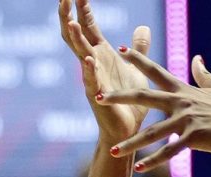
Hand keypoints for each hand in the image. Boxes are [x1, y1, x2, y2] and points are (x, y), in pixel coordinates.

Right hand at [58, 0, 151, 142]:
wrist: (129, 129)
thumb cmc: (130, 100)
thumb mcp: (136, 69)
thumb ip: (138, 49)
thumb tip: (143, 28)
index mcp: (102, 54)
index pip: (88, 26)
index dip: (83, 8)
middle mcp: (93, 63)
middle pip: (75, 35)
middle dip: (68, 16)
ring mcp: (92, 78)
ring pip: (79, 54)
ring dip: (74, 38)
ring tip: (69, 21)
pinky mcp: (98, 95)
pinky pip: (91, 81)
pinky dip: (89, 69)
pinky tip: (88, 59)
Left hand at [99, 51, 210, 170]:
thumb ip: (204, 75)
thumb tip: (196, 58)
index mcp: (187, 91)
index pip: (158, 72)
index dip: (140, 60)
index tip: (123, 50)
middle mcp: (183, 102)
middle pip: (145, 97)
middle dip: (119, 97)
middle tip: (97, 97)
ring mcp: (188, 120)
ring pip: (152, 132)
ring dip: (131, 142)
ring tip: (113, 150)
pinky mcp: (195, 138)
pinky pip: (169, 151)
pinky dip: (153, 161)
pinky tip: (139, 168)